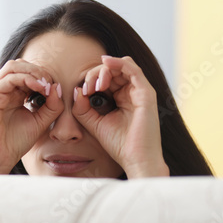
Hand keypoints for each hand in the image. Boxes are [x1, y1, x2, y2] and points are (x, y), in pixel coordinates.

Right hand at [0, 59, 63, 173]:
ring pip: (13, 67)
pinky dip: (25, 79)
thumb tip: (57, 87)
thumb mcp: (40, 122)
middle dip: (39, 70)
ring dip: (33, 72)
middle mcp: (1, 90)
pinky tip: (38, 88)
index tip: (55, 89)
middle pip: (20, 65)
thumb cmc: (14, 143)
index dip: (43, 76)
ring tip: (45, 84)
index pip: (27, 72)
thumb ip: (51, 106)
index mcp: (11, 93)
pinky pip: (8, 79)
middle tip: (51, 84)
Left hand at [72, 55, 168, 177]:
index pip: (107, 78)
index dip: (92, 79)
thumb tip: (76, 91)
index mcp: (122, 98)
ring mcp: (140, 91)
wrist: (136, 160)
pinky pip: (132, 68)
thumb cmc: (119, 145)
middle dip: (96, 74)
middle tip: (88, 88)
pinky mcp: (146, 93)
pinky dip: (117, 62)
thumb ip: (83, 108)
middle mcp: (132, 92)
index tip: (82, 92)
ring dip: (104, 69)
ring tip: (95, 84)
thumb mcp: (94, 123)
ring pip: (121, 66)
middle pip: (113, 69)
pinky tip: (105, 63)